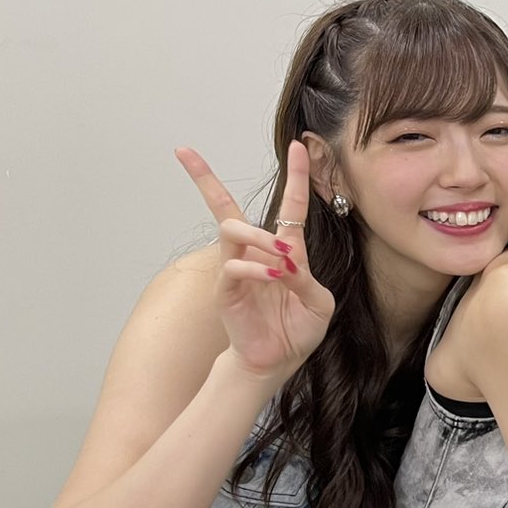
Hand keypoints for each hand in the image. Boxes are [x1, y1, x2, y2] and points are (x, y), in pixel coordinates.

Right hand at [179, 141, 335, 385]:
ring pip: (231, 229)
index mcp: (285, 251)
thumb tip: (287, 261)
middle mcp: (255, 254)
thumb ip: (307, 279)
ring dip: (258, 237)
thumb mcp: (318, 304)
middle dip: (204, 179)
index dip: (296, 176)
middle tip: (190, 155)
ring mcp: (237, 270)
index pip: (290, 206)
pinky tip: (273, 279)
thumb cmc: (297, 330)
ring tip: (282, 258)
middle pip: (225, 207)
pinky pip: (233, 267)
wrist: (276, 362)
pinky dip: (255, 269)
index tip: (296, 145)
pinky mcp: (226, 291)